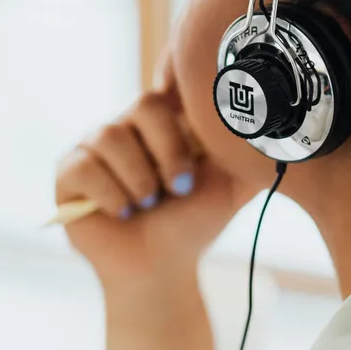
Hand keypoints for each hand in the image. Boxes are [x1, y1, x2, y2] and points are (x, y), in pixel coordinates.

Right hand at [56, 52, 257, 287]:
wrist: (162, 268)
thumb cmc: (193, 223)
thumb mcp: (232, 184)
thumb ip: (250, 151)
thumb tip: (282, 120)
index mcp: (163, 120)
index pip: (169, 81)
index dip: (178, 84)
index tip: (189, 104)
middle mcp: (127, 125)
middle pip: (143, 105)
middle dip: (170, 150)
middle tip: (181, 186)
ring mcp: (93, 146)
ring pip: (111, 136)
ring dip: (140, 179)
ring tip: (149, 205)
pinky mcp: (68, 173)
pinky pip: (84, 166)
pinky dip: (110, 194)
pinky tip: (122, 212)